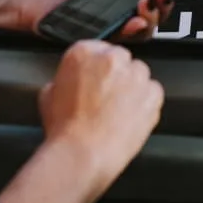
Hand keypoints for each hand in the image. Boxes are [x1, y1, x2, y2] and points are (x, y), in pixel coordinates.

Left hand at [11, 0, 199, 39]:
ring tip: (148, 1)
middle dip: (167, 2)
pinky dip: (131, 30)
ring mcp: (111, 25)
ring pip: (145, 30)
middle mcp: (122, 9)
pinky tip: (134, 20)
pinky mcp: (99, 39)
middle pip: (158, 13)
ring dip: (152, 16)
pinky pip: (121, 40)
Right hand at [38, 40, 163, 182]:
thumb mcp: (48, 95)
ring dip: (132, 86)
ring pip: (139, 73)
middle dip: (115, 75)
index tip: (96, 78)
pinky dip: (146, 102)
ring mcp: (135, 75)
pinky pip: (154, 92)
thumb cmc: (64, 129)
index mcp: (84, 52)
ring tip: (119, 109)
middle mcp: (112, 58)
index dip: (96, 68)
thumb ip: (63, 79)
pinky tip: (131, 116)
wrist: (82, 153)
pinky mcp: (152, 94)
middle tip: (106, 96)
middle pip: (120, 58)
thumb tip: (70, 82)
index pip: (96, 48)